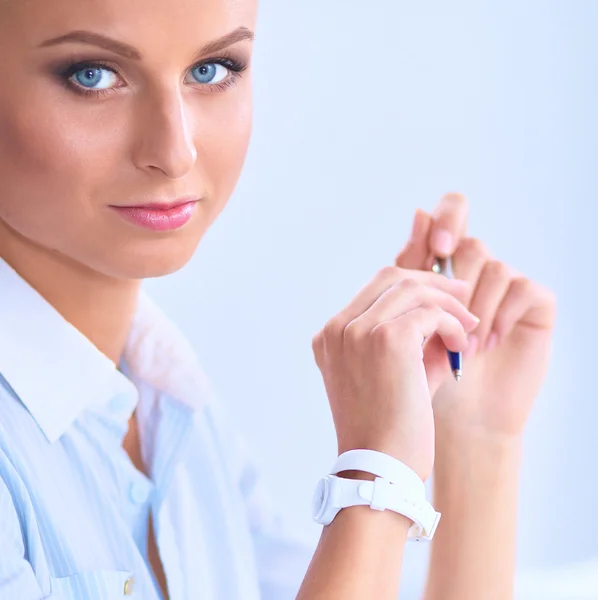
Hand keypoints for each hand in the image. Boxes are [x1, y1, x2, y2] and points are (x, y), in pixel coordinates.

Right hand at [311, 266, 479, 480]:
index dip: (412, 285)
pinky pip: (430, 313)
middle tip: (464, 296)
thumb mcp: (389, 375)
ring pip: (412, 290)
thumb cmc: (387, 429)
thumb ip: (409, 337)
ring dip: (447, 303)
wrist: (380, 471)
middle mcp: (338, 329)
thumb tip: (444, 308)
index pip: (373, 289)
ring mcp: (357, 332)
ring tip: (468, 325)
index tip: (443, 296)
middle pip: (390, 278)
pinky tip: (460, 345)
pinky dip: (452, 324)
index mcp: (330, 337)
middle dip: (432, 283)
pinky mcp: (386, 340)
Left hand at [395, 194, 556, 441]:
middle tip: (448, 314)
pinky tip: (487, 345)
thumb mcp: (405, 314)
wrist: (449, 419)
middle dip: (456, 279)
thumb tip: (418, 211)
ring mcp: (506, 290)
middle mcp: (477, 274)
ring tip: (464, 346)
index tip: (437, 249)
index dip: (448, 219)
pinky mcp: (534, 309)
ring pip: (494, 266)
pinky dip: (501, 315)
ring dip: (475, 307)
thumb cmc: (419, 369)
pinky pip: (524, 288)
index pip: (453, 214)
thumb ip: (410, 266)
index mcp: (443, 268)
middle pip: (471, 243)